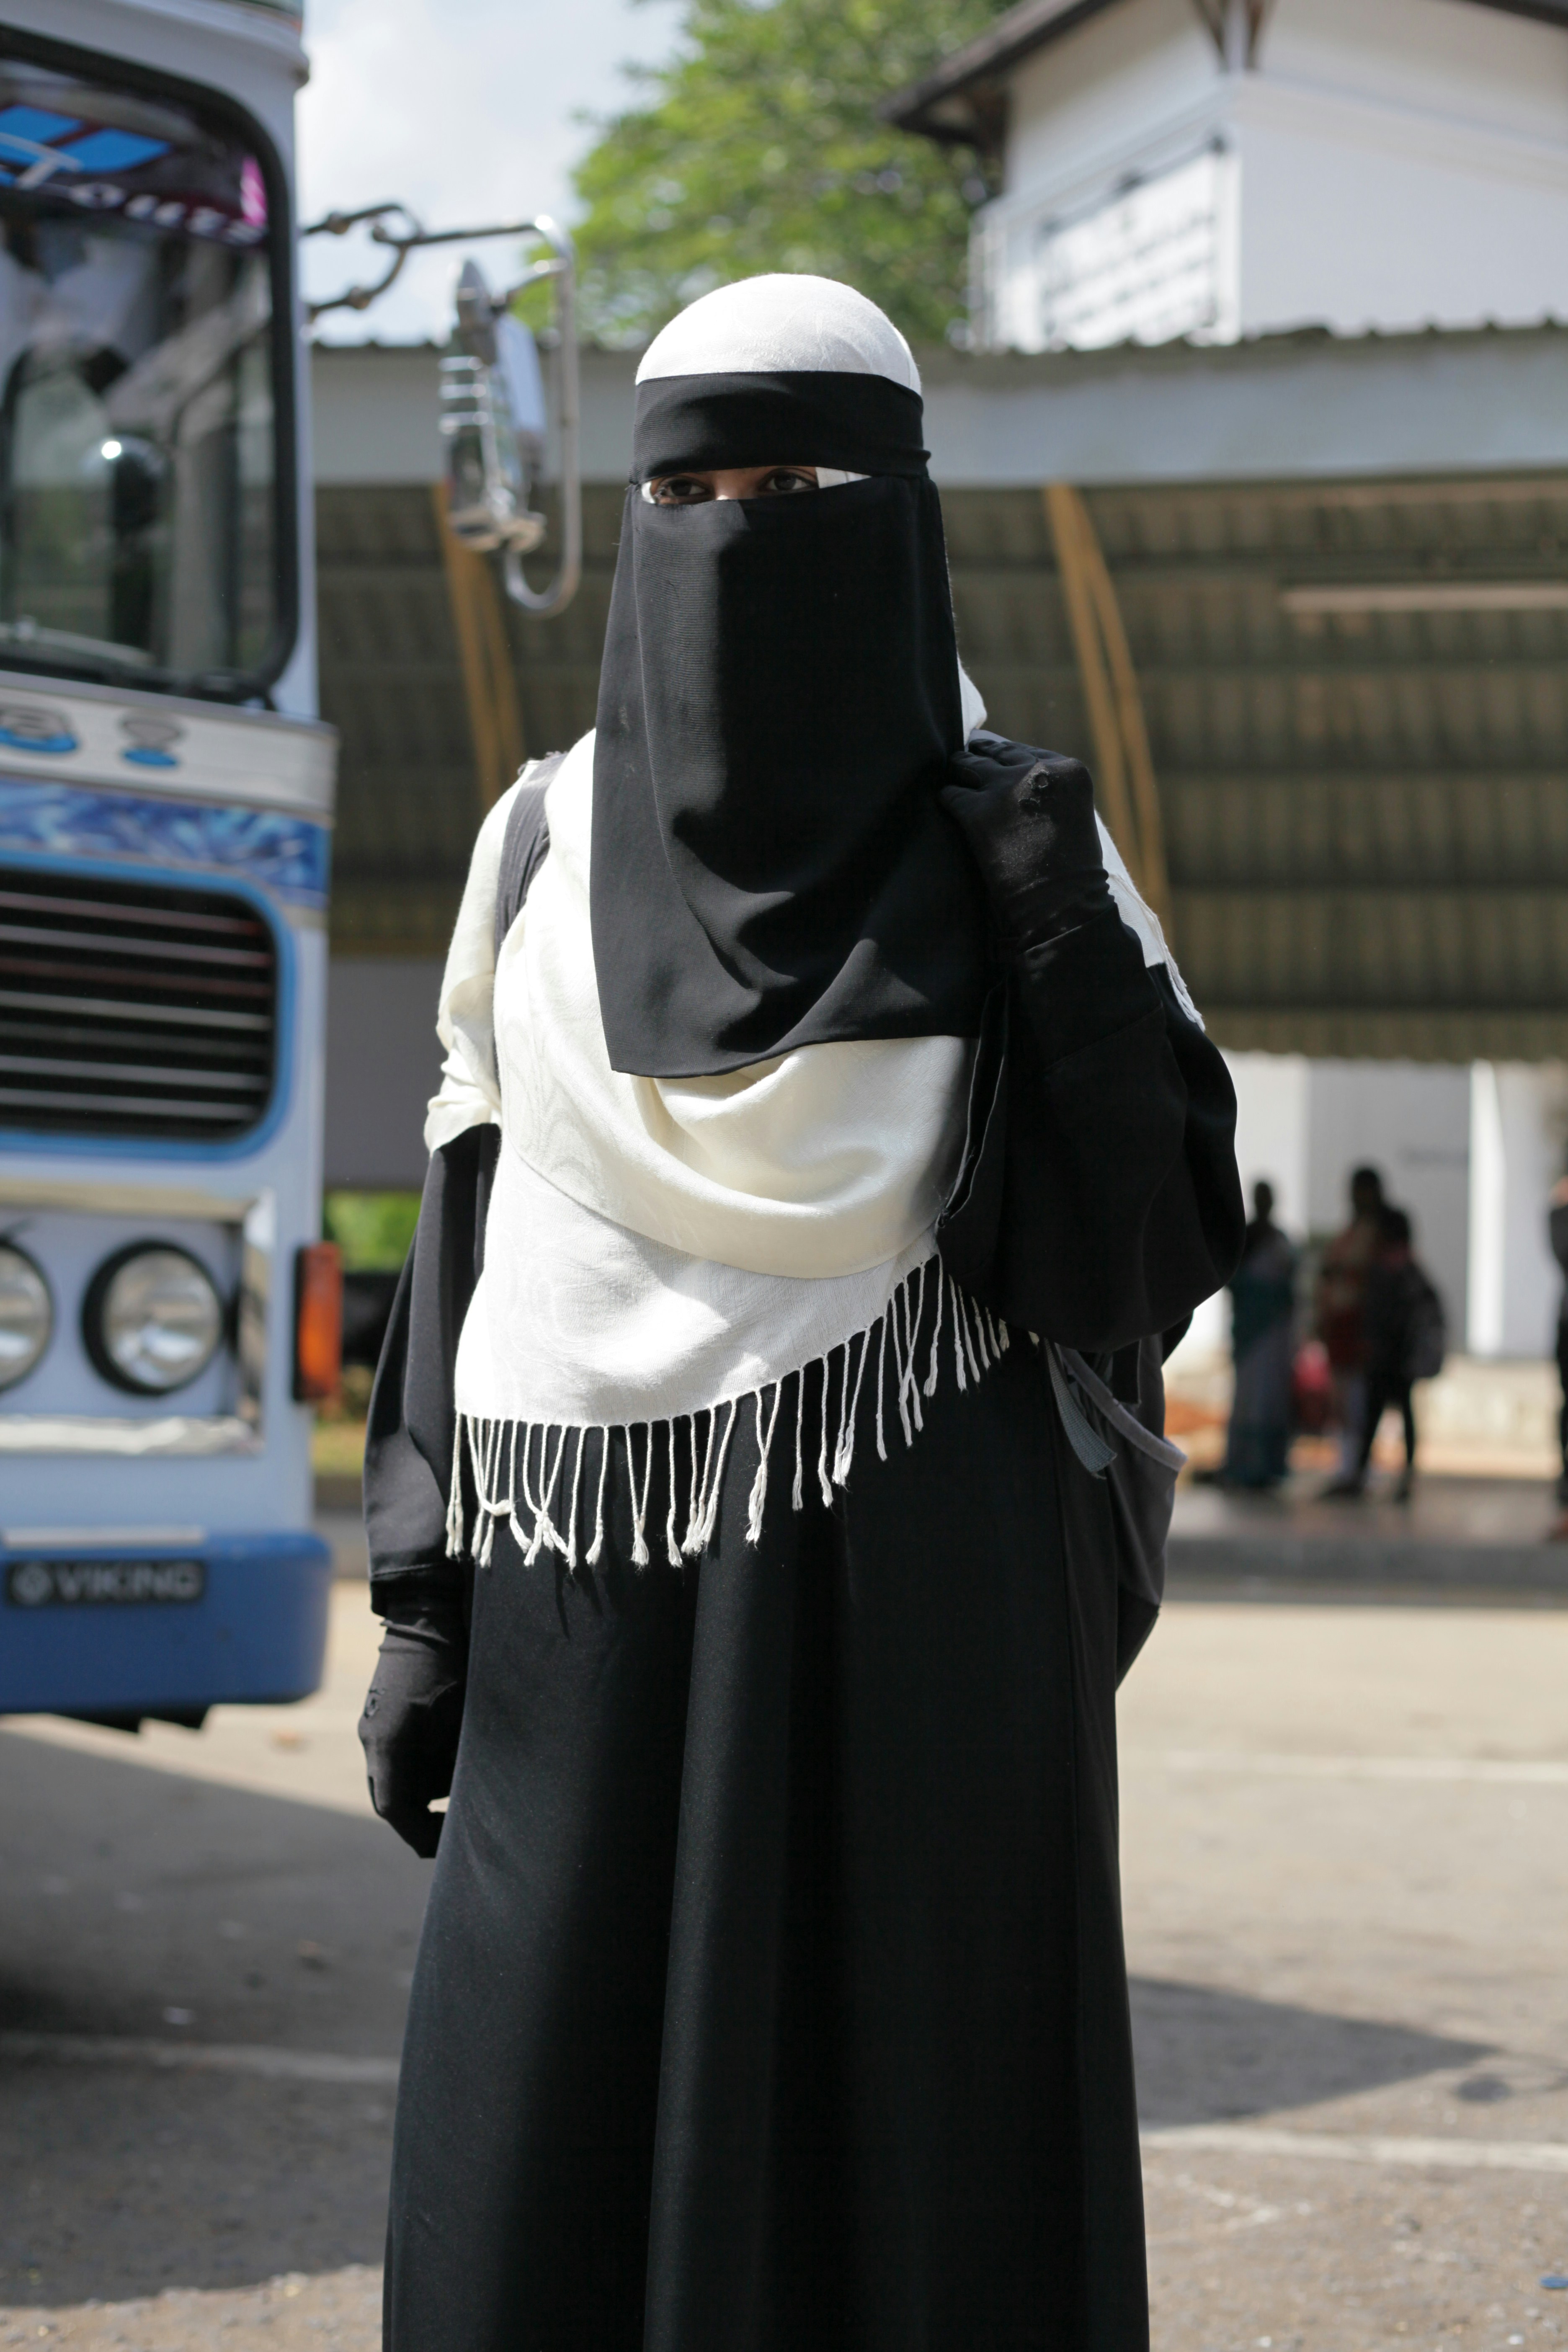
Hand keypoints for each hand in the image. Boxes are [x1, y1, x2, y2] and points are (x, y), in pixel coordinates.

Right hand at [358, 1604, 466, 1857]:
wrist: (424, 1612)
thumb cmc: (447, 1659)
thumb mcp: (462, 1710)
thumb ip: (462, 1755)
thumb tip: (476, 1795)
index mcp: (389, 1742)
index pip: (395, 1808)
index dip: (420, 1834)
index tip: (445, 1848)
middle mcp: (374, 1739)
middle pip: (392, 1798)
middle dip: (423, 1816)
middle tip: (457, 1829)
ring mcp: (376, 1726)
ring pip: (397, 1779)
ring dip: (427, 1788)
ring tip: (465, 1782)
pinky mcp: (384, 1716)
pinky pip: (400, 1756)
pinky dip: (425, 1766)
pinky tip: (455, 1757)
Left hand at [940, 733, 1107, 945]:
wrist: (1060, 906)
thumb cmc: (1071, 873)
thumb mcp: (1073, 816)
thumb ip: (1049, 792)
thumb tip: (1013, 778)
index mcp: (1068, 771)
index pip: (1025, 751)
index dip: (1004, 758)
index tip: (990, 760)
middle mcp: (1037, 771)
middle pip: (994, 751)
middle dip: (978, 759)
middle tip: (963, 766)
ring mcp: (1005, 789)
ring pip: (966, 764)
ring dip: (958, 774)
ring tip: (952, 783)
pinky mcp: (976, 811)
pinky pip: (950, 793)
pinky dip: (946, 800)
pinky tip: (947, 809)